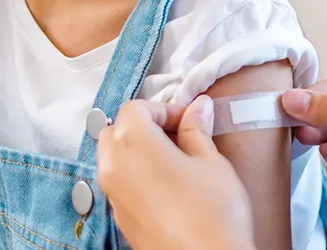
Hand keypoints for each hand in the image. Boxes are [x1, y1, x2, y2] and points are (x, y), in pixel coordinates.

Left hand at [97, 97, 255, 249]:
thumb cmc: (213, 214)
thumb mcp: (211, 161)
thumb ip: (197, 130)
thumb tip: (198, 108)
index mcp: (133, 143)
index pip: (136, 108)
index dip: (165, 108)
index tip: (189, 118)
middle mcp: (113, 167)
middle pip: (118, 130)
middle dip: (146, 126)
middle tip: (181, 134)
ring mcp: (113, 196)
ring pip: (114, 157)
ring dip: (140, 150)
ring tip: (178, 160)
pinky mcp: (120, 218)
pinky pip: (121, 183)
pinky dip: (138, 174)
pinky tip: (170, 185)